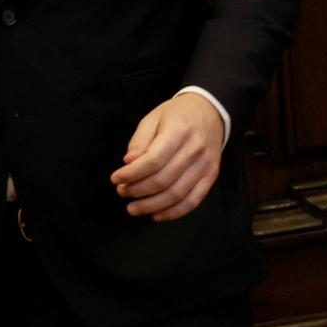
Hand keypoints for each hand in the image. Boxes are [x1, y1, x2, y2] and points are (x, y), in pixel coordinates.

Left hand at [109, 93, 222, 221]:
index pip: (153, 160)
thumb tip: (129, 162)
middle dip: (137, 190)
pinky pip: (192, 201)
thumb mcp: (153, 117)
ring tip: (133, 208)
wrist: (210, 111)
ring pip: (176, 195)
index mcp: (178, 131)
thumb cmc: (177, 115)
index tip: (115, 178)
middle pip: (163, 180)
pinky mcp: (211, 176)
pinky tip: (156, 214)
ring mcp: (205, 165)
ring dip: (151, 206)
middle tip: (122, 192)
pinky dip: (173, 213)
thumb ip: (140, 140)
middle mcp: (194, 149)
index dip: (132, 174)